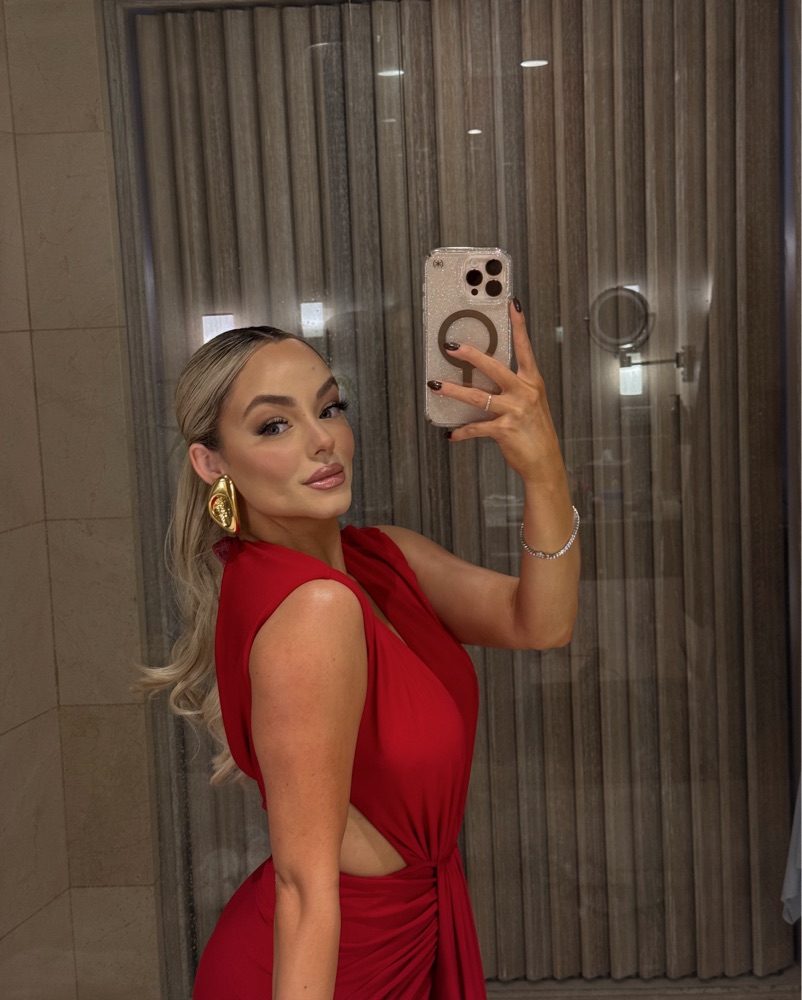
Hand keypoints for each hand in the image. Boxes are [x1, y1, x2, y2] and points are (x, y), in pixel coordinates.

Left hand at [427, 301, 567, 489]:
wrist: (545, 462)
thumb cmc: (536, 432)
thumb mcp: (531, 405)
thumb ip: (513, 390)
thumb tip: (487, 382)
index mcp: (532, 383)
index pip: (525, 348)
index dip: (519, 326)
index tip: (512, 305)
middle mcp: (524, 392)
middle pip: (494, 367)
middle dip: (471, 355)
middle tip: (452, 347)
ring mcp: (514, 410)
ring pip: (477, 396)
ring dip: (453, 391)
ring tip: (436, 385)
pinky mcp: (505, 429)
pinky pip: (476, 427)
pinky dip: (461, 432)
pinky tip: (451, 434)